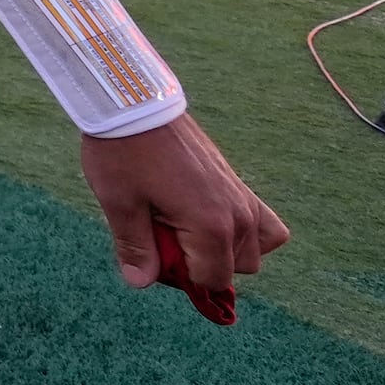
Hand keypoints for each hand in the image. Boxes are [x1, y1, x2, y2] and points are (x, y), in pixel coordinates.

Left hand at [81, 115, 285, 316]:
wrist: (133, 102)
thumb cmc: (123, 153)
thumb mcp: (119, 203)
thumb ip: (135, 248)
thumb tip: (141, 283)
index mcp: (211, 225)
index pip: (212, 281)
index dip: (180, 278)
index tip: (152, 253)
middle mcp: (238, 214)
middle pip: (238, 268)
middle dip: (203, 265)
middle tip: (164, 237)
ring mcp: (242, 195)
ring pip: (255, 248)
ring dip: (224, 249)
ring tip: (184, 227)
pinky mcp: (238, 181)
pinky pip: (264, 222)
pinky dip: (243, 230)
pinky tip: (207, 217)